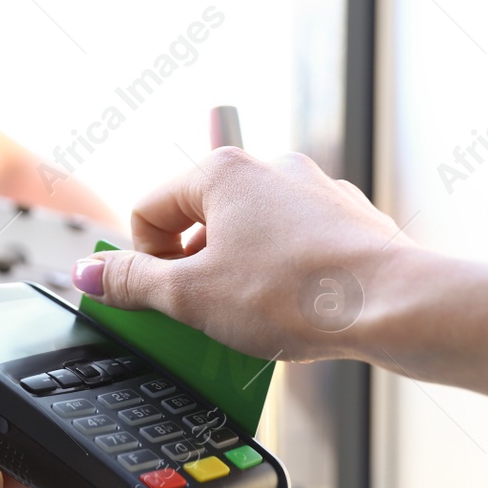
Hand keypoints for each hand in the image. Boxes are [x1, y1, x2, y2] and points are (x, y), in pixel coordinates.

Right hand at [70, 148, 410, 361]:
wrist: (398, 307)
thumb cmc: (299, 294)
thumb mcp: (191, 296)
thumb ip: (130, 282)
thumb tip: (88, 273)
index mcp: (221, 173)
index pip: (148, 211)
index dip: (143, 262)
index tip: (157, 298)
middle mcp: (268, 169)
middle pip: (198, 220)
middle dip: (192, 270)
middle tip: (200, 313)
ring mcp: (313, 192)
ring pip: (248, 234)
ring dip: (235, 274)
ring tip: (248, 319)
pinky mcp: (347, 221)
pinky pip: (292, 246)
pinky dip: (281, 276)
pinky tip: (292, 312)